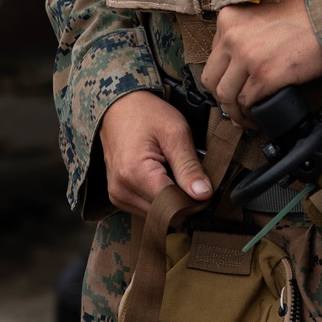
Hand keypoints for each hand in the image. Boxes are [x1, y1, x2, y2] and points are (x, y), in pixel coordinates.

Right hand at [100, 90, 212, 216]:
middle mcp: (122, 190)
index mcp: (135, 174)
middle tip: (189, 175)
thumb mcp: (176, 133)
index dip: (193, 200)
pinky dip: (158, 197)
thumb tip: (203, 195)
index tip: (203, 185)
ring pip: (156, 214)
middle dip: (182, 200)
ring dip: (170, 200)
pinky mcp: (118, 196)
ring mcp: (117, 196)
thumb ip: (189, 167)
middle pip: (164, 214)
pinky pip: (146, 208)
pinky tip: (161, 177)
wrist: (119, 106)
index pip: (173, 207)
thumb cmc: (147, 113)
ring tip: (172, 171)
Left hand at [200, 0, 321, 127]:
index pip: (213, 58)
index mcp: (229, 19)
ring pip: (227, 95)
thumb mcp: (263, 14)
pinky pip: (247, 103)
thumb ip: (246, 33)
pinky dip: (251, 115)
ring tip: (248, 118)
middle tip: (236, 108)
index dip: (222, 78)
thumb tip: (241, 65)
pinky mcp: (263, 75)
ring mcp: (246, 56)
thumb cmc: (306, 13)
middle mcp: (231, 36)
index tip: (233, 88)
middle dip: (223, 98)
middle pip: (213, 79)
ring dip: (236, 112)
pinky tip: (259, 119)